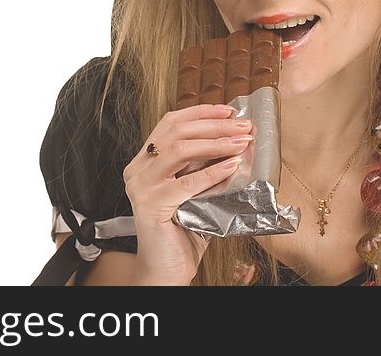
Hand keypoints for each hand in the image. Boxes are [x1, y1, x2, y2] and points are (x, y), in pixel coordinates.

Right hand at [122, 103, 253, 284]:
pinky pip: (186, 183)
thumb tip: (238, 141)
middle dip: (214, 125)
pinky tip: (232, 166)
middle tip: (244, 126)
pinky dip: (212, 172)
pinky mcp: (150, 204)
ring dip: (215, 143)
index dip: (200, 112)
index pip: (170, 123)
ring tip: (241, 142)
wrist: (166, 270)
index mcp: (144, 161)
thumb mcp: (195, 190)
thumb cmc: (183, 231)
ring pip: (179, 150)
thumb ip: (206, 167)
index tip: (229, 110)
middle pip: (177, 132)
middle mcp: (137, 169)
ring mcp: (140, 186)